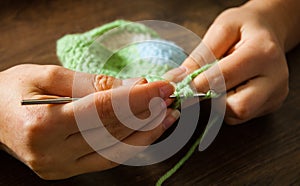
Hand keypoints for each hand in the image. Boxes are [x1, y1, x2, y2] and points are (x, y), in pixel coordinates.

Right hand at [0, 64, 178, 178]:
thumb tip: (132, 86)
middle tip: (168, 96)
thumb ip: (89, 82)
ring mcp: (60, 167)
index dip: (139, 97)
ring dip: (147, 131)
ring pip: (117, 150)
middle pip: (114, 131)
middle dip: (147, 112)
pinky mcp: (67, 171)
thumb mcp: (45, 75)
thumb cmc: (12, 91)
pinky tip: (150, 131)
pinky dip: (133, 144)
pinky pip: (108, 159)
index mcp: (42, 124)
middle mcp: (52, 153)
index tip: (163, 86)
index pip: (104, 109)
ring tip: (168, 114)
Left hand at [164, 1, 291, 123]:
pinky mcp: (271, 104)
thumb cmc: (243, 27)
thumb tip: (178, 79)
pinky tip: (229, 88)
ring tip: (219, 82)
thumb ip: (201, 56)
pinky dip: (228, 106)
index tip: (181, 84)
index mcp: (263, 52)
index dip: (198, 84)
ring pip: (239, 115)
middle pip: (238, 107)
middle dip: (214, 99)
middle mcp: (275, 78)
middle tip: (203, 84)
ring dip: (220, 104)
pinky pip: (242, 116)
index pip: (224, 79)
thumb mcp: (221, 30)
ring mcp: (275, 94)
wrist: (267, 30)